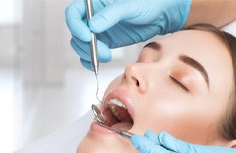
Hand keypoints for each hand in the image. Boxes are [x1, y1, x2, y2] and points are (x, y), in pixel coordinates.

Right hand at [65, 0, 190, 69]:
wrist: (161, 15)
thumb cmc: (147, 3)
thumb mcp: (129, 6)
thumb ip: (110, 15)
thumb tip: (92, 27)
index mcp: (95, 3)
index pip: (74, 13)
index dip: (75, 26)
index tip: (87, 37)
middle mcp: (94, 17)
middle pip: (76, 32)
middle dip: (85, 44)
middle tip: (101, 51)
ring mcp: (99, 30)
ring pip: (82, 45)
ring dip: (89, 54)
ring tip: (106, 56)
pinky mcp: (106, 42)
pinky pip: (92, 53)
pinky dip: (91, 60)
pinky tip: (97, 63)